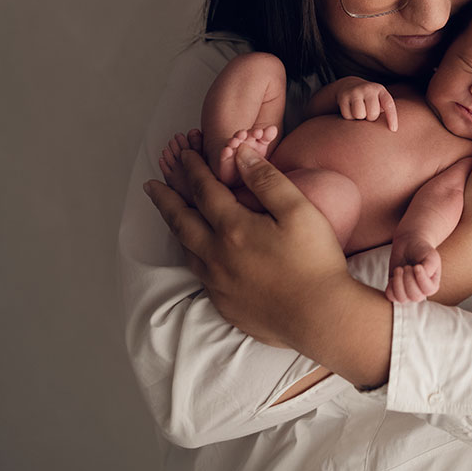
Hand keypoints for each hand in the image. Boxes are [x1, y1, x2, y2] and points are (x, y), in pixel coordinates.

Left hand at [143, 144, 350, 349]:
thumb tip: (240, 154)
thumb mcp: (298, 210)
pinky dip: (192, 256)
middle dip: (165, 199)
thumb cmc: (314, 261)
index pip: (204, 191)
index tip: (185, 155)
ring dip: (175, 228)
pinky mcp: (225, 304)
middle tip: (151, 186)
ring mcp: (218, 283)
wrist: (319, 316)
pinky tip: (199, 255)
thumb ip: (267, 180)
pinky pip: (199, 275)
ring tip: (171, 216)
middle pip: (181, 221)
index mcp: (233, 229)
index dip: (193, 170)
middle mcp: (217, 256)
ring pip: (186, 250)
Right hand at [335, 77, 397, 131]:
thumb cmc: (370, 100)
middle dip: (370, 118)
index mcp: (380, 90)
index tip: (393, 130)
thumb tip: (390, 130)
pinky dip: (350, 117)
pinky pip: (348, 115)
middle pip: (372, 114)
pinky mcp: (343, 96)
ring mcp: (355, 91)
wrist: (349, 86)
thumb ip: (385, 113)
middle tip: (368, 113)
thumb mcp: (380, 101)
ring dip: (359, 118)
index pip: (389, 105)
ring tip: (360, 111)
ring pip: (359, 115)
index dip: (392, 118)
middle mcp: (368, 89)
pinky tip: (351, 109)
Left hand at [386, 234, 440, 302]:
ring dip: (398, 282)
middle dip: (408, 279)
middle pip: (414, 296)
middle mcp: (420, 292)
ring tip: (399, 269)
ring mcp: (407, 293)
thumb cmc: (422, 250)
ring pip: (401, 298)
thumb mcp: (431, 255)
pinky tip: (394, 275)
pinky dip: (390, 286)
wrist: (409, 244)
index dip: (421, 279)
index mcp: (432, 285)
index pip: (428, 290)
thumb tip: (423, 276)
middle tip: (407, 266)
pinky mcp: (395, 290)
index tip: (417, 266)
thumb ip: (430, 266)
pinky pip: (391, 296)